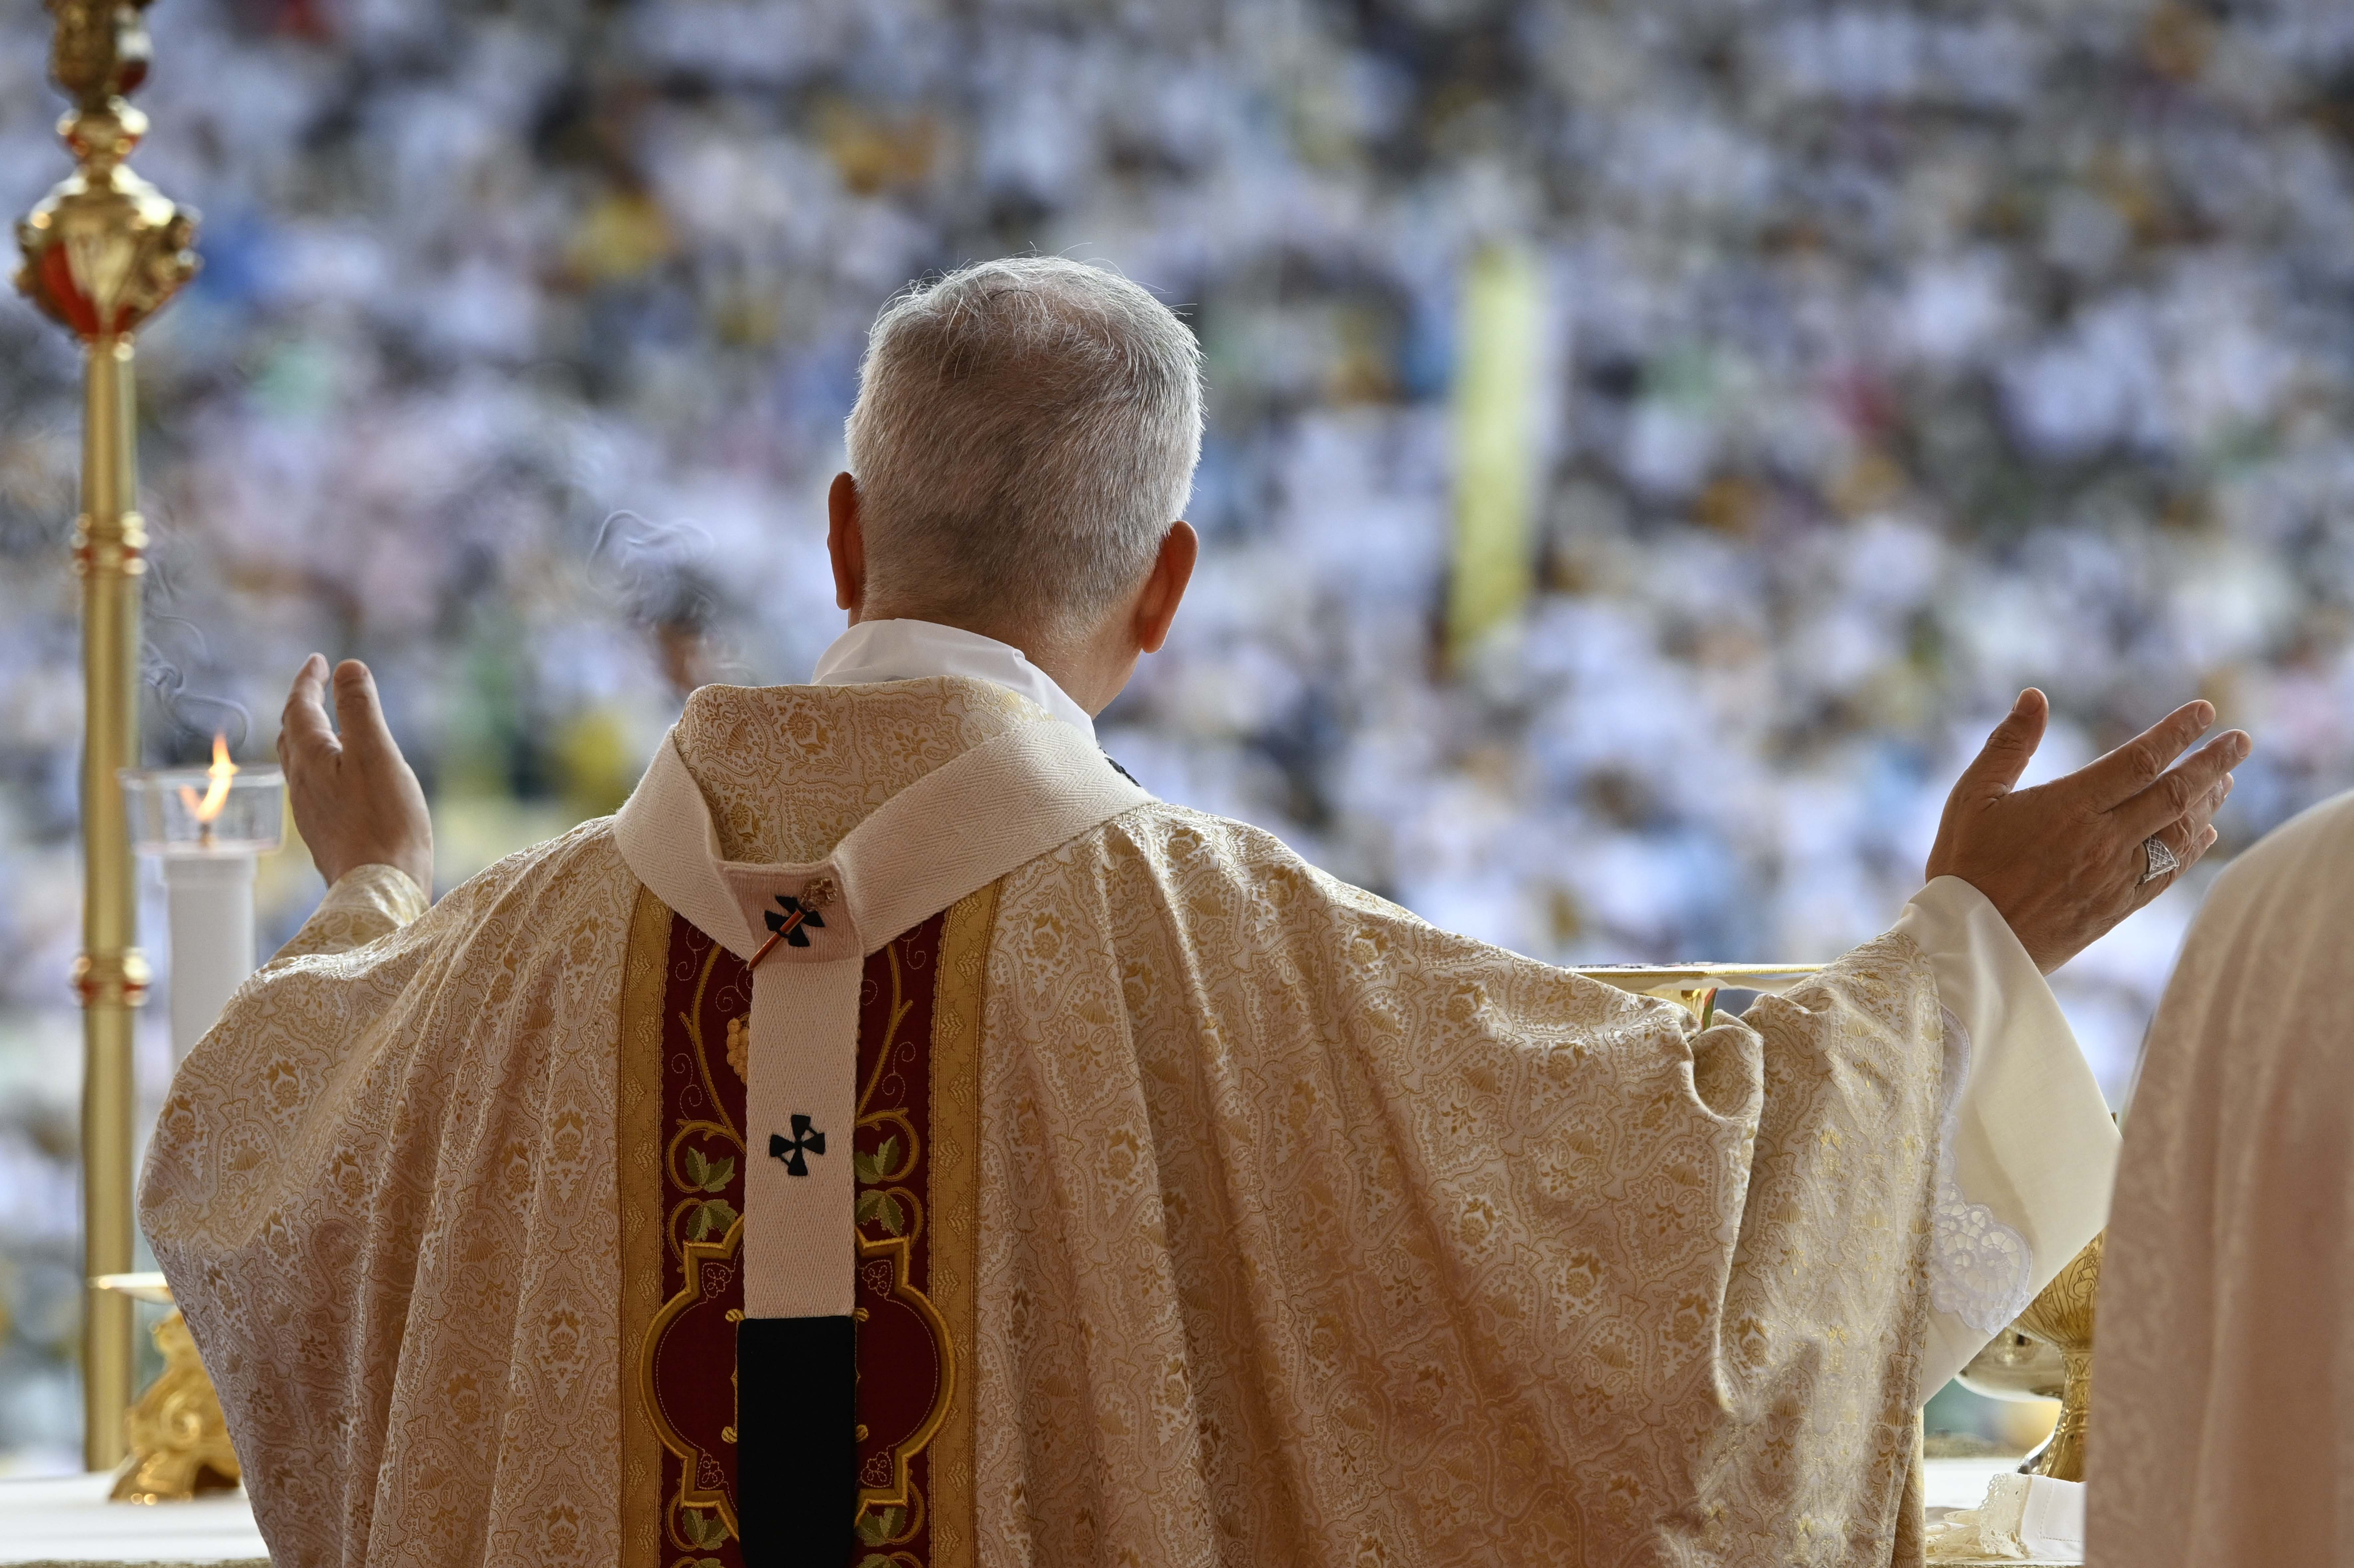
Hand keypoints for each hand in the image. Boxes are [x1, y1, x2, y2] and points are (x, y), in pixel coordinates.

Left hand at [278, 655, 433, 896]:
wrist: (379, 890)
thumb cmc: (384, 822)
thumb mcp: (377, 754)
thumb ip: (360, 708)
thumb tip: (347, 667)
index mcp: (311, 758)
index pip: (299, 707)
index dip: (308, 680)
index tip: (319, 661)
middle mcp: (301, 783)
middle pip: (291, 734)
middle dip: (302, 705)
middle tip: (317, 688)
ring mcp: (310, 811)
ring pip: (298, 762)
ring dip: (308, 736)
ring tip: (326, 726)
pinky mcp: (325, 833)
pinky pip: (313, 786)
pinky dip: (321, 765)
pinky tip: (340, 777)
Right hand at [1925, 689, 2249, 973]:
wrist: (1970, 944)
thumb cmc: (1963, 865)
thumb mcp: (1972, 796)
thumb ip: (2008, 744)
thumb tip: (2034, 696)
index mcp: (2070, 807)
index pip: (2139, 760)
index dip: (2177, 733)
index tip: (2205, 711)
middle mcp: (2103, 840)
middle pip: (2174, 794)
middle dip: (2213, 764)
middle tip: (2242, 741)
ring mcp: (2115, 876)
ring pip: (2179, 833)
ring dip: (2208, 803)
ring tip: (2227, 780)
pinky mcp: (2117, 907)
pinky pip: (2169, 873)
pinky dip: (2193, 848)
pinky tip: (2206, 832)